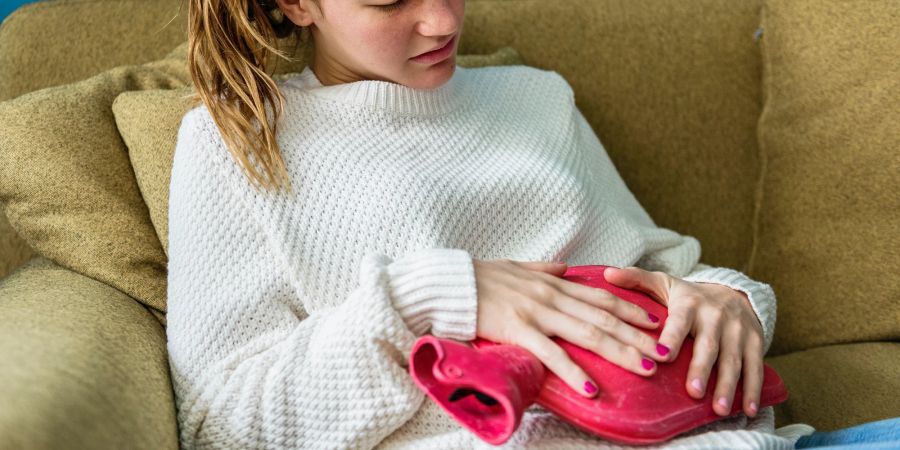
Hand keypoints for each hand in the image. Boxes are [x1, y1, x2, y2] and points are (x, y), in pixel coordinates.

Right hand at [472, 259, 668, 398]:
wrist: (450, 283)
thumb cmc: (481, 277)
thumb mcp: (517, 265)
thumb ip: (544, 268)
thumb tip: (566, 267)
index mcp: (553, 282)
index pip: (602, 296)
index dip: (631, 310)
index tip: (655, 322)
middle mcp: (552, 296)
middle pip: (605, 318)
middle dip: (638, 337)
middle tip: (663, 353)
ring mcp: (537, 313)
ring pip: (588, 334)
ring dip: (620, 352)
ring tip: (644, 369)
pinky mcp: (518, 330)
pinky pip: (552, 354)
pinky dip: (573, 372)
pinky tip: (591, 388)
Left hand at [603, 266, 763, 417]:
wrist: (733, 292)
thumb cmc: (688, 296)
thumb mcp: (664, 283)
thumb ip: (637, 280)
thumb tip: (608, 274)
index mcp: (689, 303)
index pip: (680, 322)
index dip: (672, 338)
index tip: (663, 356)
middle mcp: (716, 316)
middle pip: (709, 345)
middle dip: (702, 369)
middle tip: (694, 392)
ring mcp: (738, 330)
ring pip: (733, 359)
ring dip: (728, 385)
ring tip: (719, 409)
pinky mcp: (755, 342)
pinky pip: (755, 367)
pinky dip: (753, 389)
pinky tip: (748, 410)